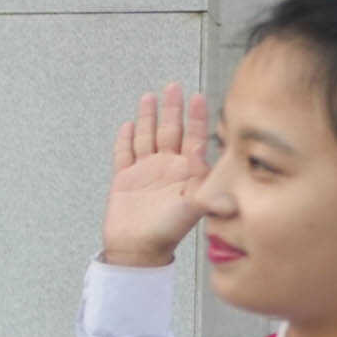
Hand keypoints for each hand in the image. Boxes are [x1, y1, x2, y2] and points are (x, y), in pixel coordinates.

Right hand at [100, 85, 214, 268]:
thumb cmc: (167, 233)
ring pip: (147, 137)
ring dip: (148, 117)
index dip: (196, 118)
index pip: (195, 138)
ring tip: (150, 97)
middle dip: (172, 109)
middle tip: (173, 87)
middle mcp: (168, 168)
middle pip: (170, 131)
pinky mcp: (124, 179)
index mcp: (187, 172)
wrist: (137, 249)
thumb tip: (212, 165)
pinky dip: (126, 139)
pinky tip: (129, 125)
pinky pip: (124, 154)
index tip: (198, 98)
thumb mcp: (192, 210)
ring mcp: (145, 172)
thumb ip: (206, 190)